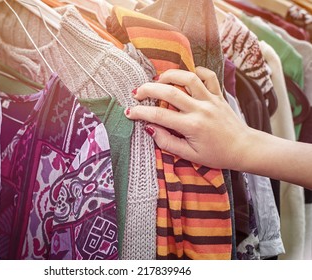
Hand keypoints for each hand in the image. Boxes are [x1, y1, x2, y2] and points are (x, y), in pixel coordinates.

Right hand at [125, 67, 252, 169]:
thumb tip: (150, 129)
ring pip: (189, 78)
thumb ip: (168, 142)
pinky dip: (196, 71)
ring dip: (170, 75)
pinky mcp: (219, 95)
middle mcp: (200, 109)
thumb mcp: (190, 155)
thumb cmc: (216, 155)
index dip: (141, 113)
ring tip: (158, 79)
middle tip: (137, 92)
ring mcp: (211, 99)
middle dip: (149, 89)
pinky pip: (208, 76)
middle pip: (170, 92)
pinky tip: (185, 76)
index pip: (159, 116)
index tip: (129, 112)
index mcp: (191, 126)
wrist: (244, 149)